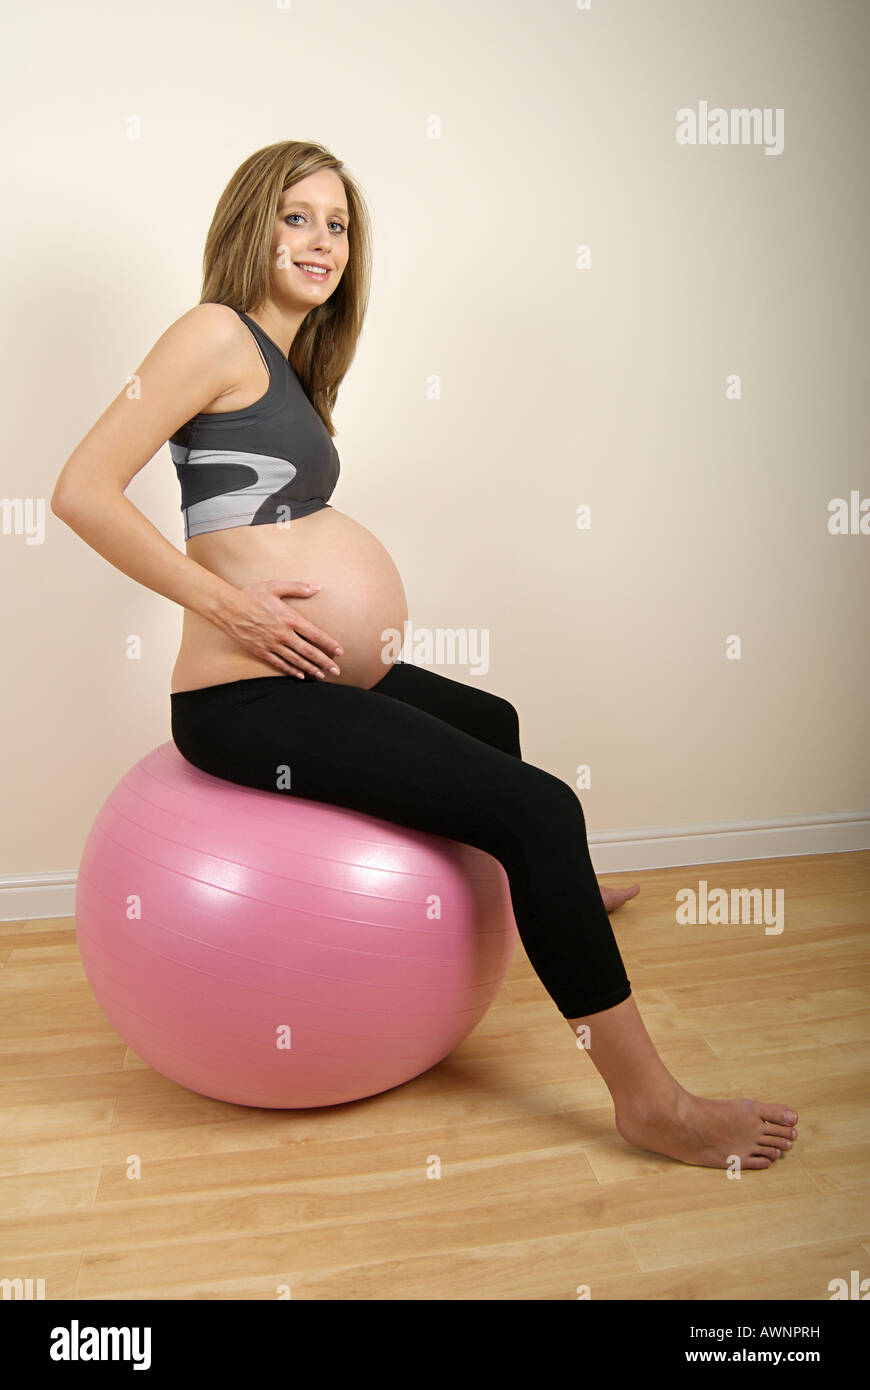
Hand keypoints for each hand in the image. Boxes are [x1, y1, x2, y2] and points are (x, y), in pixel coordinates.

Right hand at [218, 579, 342, 678]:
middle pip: (308, 651)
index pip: (315, 634)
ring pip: (296, 660)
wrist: (227, 608)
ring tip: (322, 675)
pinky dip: (291, 670)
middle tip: (337, 671)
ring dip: (311, 669)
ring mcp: (272, 644)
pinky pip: (280, 664)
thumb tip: (317, 587)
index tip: (339, 652)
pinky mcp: (261, 651)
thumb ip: (298, 588)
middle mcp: (283, 634)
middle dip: (324, 662)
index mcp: (289, 618)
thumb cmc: (251, 595)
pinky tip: (301, 675)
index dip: (329, 644)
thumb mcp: (274, 586)